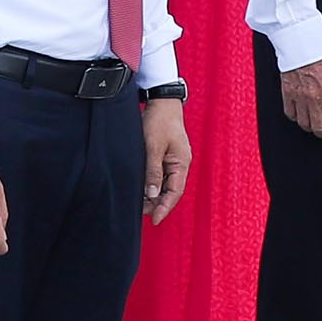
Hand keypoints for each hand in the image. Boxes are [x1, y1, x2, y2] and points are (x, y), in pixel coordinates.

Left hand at [140, 95, 190, 220]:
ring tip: (139, 203)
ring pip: (165, 183)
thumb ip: (153, 171)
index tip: (155, 220)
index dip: (165, 208)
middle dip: (158, 203)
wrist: (162, 100)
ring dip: (154, 194)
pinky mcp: (167, 154)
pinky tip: (142, 187)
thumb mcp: (153, 146)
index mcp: (181, 163)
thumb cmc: (159, 120)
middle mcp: (180, 163)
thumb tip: (153, 193)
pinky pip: (161, 174)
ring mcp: (174, 159)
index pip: (175, 192)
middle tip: (141, 213)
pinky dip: (153, 183)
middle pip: (170, 190)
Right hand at [278, 52, 321, 143]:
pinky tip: (300, 114)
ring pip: (303, 123)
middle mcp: (314, 99)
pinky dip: (295, 117)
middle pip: (318, 127)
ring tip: (314, 124)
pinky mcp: (287, 93)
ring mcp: (299, 97)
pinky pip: (290, 113)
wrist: (301, 42)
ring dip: (310, 127)